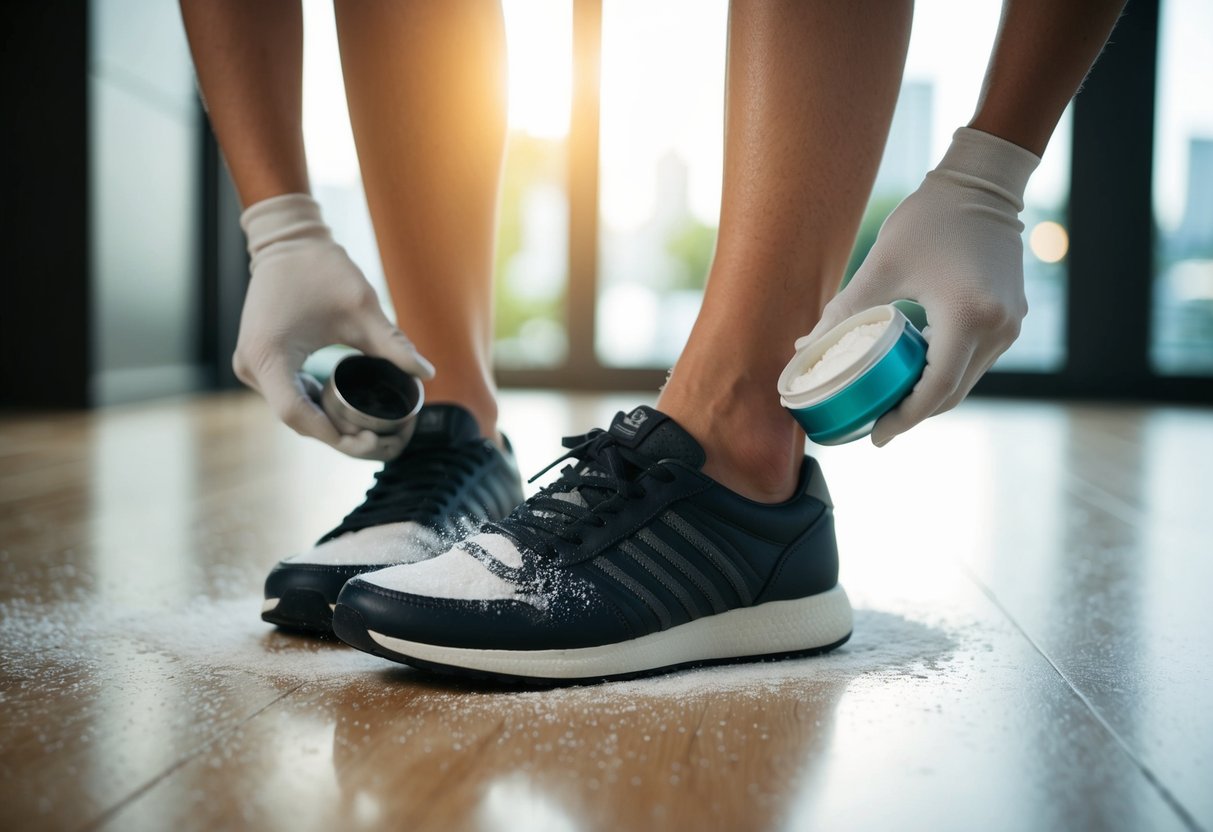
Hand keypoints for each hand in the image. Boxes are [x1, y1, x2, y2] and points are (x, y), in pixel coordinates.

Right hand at [234, 194, 434, 459]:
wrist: (287, 242)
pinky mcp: (261, 364)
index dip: (334, 435)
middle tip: (382, 441)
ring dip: (330, 425)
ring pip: (294, 411)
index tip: (369, 439)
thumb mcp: (361, 308)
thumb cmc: (320, 269)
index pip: (298, 416)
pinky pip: (290, 396)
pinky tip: (349, 415)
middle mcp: (251, 368)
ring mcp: (251, 367)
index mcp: (269, 357)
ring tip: (372, 433)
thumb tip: (427, 374)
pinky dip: (318, 408)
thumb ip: (392, 344)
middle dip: (339, 435)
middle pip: (297, 420)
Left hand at [800, 127, 1040, 445]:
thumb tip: (805, 349)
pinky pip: (974, 361)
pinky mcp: (1010, 319)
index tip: (875, 435)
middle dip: (911, 413)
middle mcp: (997, 328)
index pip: (935, 389)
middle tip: (875, 422)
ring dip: (928, 395)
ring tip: (888, 399)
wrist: (983, 184)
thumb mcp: (881, 267)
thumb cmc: (930, 219)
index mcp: (968, 315)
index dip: (903, 419)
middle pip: (951, 393)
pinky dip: (944, 372)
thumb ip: (844, 312)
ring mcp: (1009, 326)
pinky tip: (912, 371)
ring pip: (964, 380)